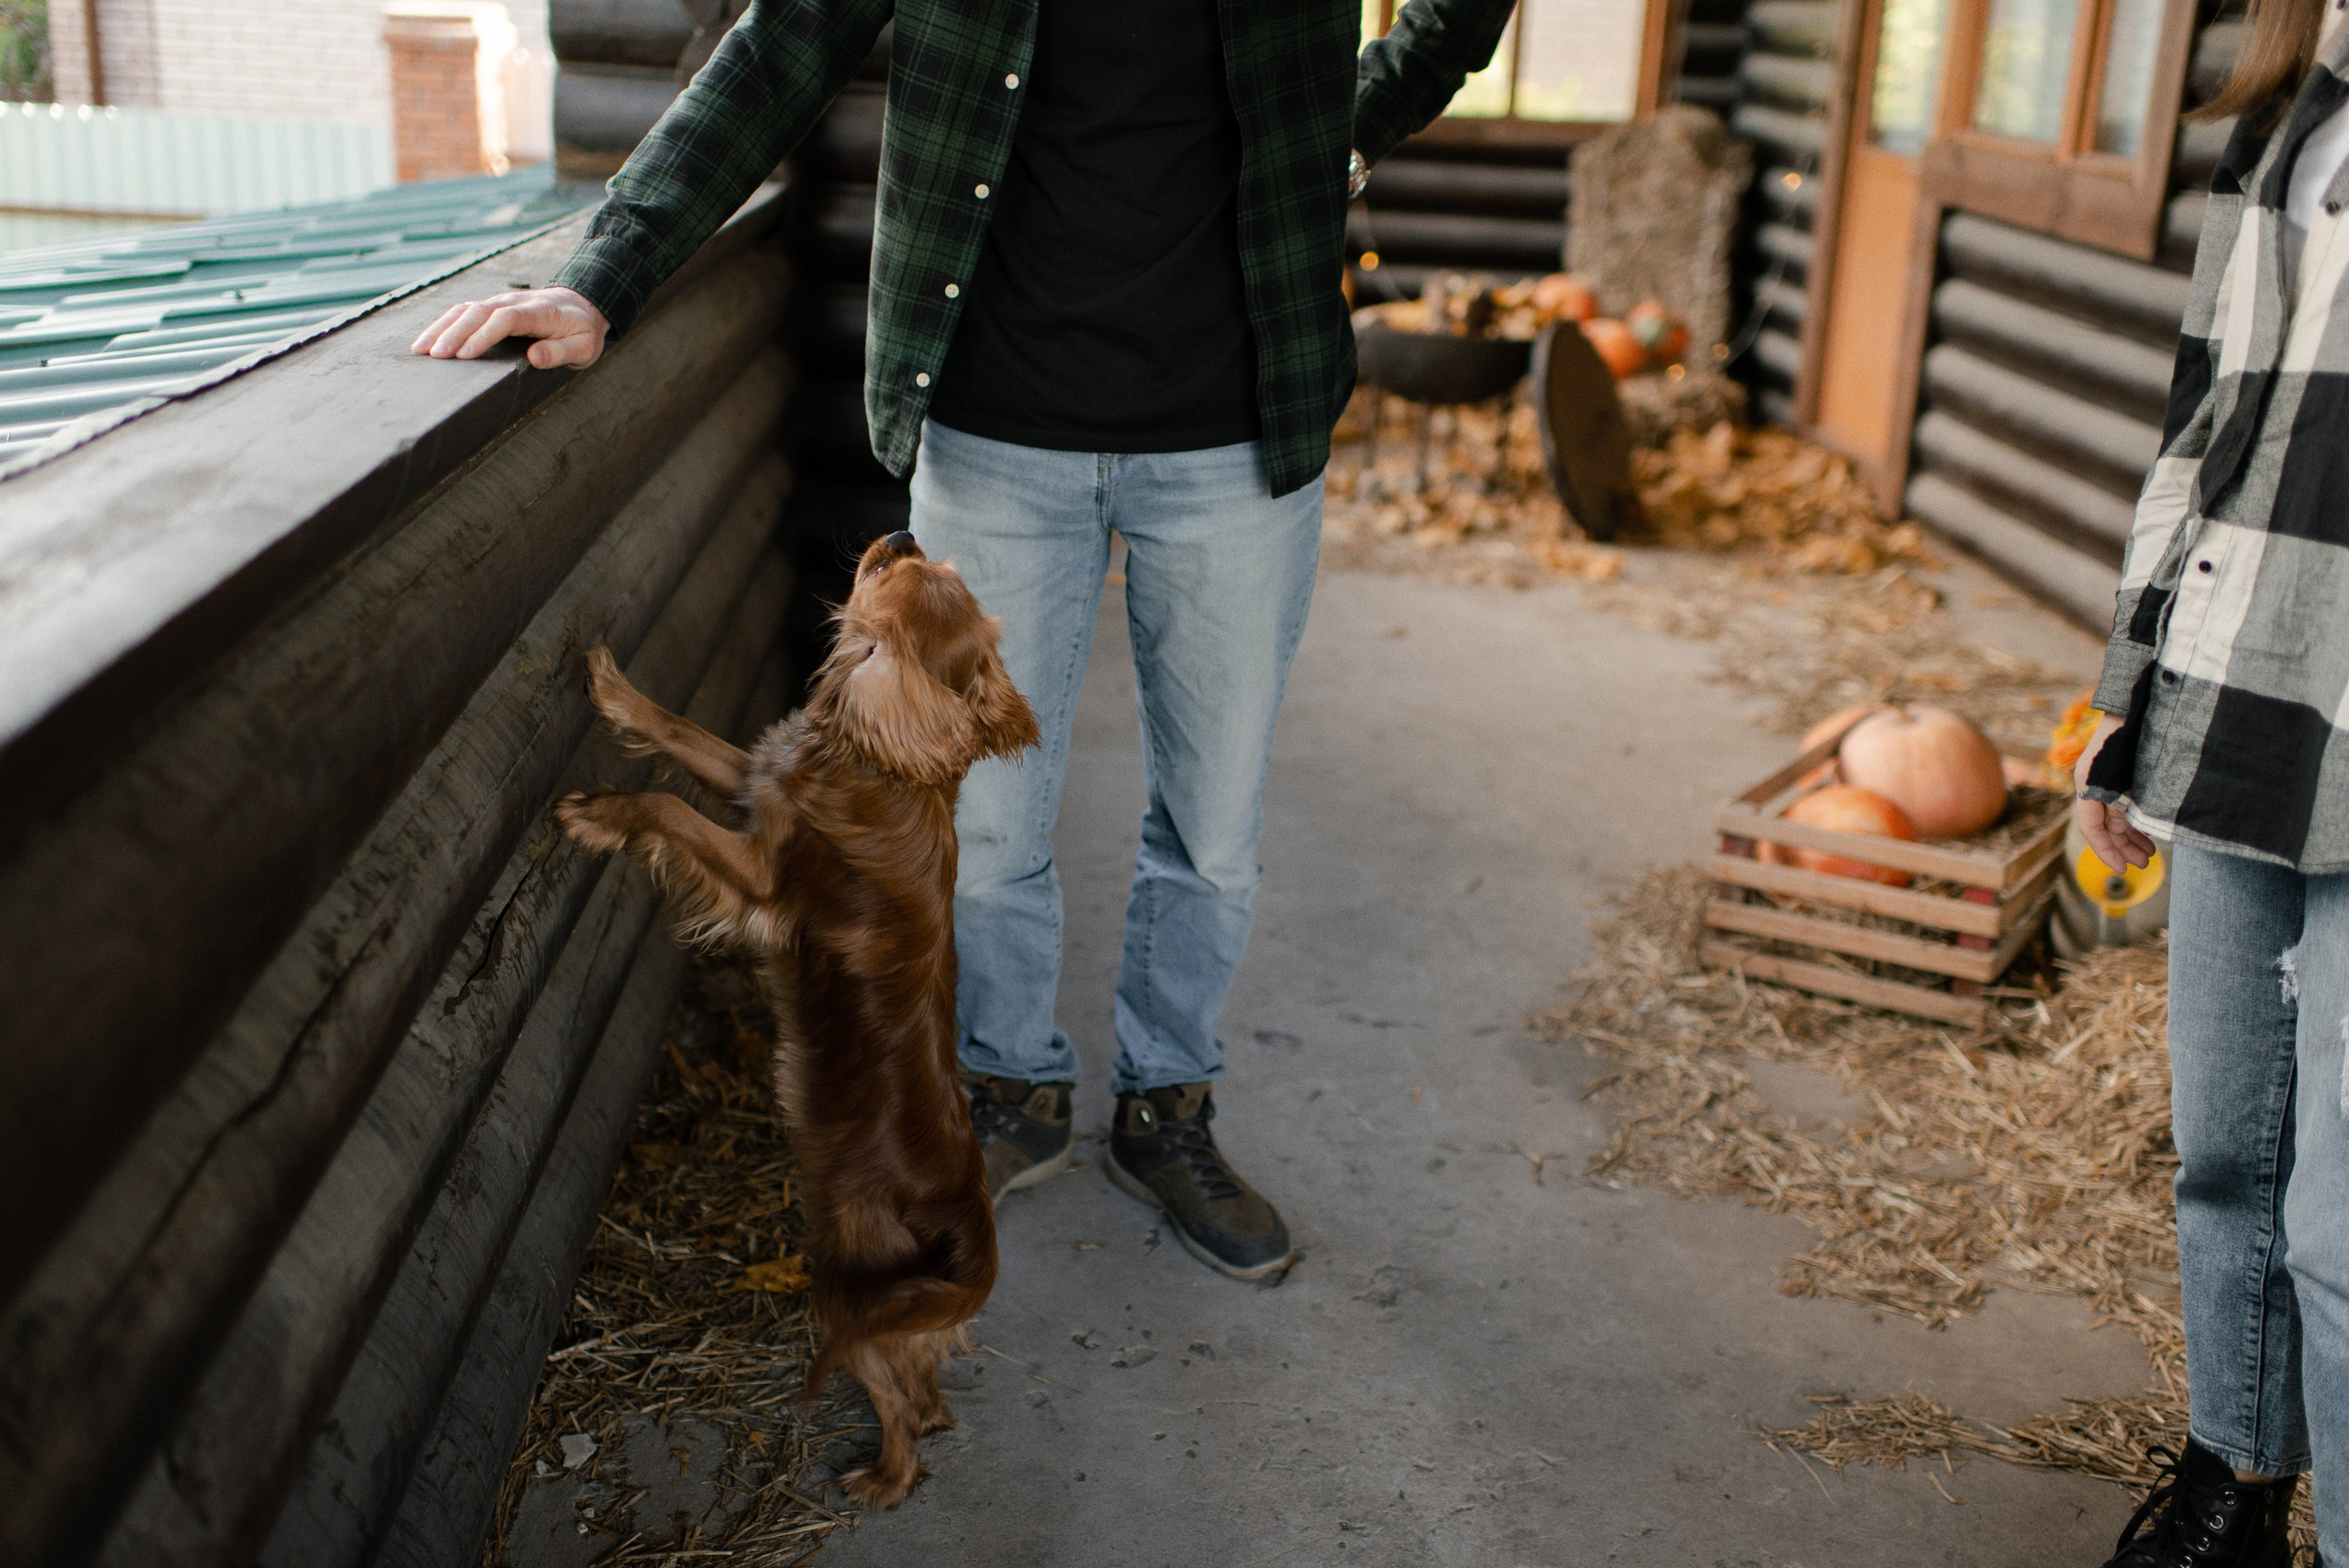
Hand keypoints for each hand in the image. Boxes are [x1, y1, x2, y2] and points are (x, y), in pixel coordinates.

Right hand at [410, 286, 609, 369]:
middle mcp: (513, 302)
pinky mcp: (491, 307)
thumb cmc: (583, 330)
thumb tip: (534, 358)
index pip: (505, 319)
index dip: (483, 335)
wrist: (582, 304)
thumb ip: (562, 352)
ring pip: (465, 309)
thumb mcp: (585, 347)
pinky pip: (463, 312)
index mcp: (538, 312)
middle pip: (478, 312)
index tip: (465, 355)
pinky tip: (427, 340)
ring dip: (441, 327)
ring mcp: (500, 302)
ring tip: (420, 348)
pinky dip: (443, 324)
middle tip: (433, 355)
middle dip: (453, 333)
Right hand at [2072, 711, 2155, 870]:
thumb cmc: (2134, 730)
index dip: (2106, 851)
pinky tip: (2149, 832)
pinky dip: (2135, 821)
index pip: (2092, 827)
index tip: (2123, 870)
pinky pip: (2123, 805)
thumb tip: (2125, 830)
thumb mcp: (2128, 770)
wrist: (2139, 697)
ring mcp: (2108, 780)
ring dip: (2130, 837)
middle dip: (2122, 847)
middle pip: (2104, 826)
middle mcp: (2094, 783)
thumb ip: (2124, 798)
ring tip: (2150, 854)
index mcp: (2089, 783)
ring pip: (2115, 817)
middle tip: (2143, 864)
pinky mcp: (2121, 775)